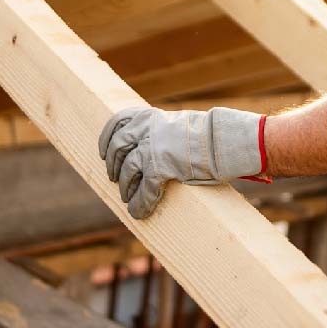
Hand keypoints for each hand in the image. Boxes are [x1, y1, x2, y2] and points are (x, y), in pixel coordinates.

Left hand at [98, 106, 267, 218]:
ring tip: (128, 197)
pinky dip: (140, 203)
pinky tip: (139, 212)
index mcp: (150, 116)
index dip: (106, 139)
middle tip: (115, 179)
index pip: (117, 122)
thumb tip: (150, 147)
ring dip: (126, 187)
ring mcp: (151, 147)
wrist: (223, 139)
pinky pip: (144, 190)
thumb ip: (160, 132)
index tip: (103, 152)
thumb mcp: (177, 125)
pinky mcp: (159, 166)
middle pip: (117, 148)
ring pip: (127, 170)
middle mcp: (146, 128)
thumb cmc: (207, 135)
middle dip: (113, 166)